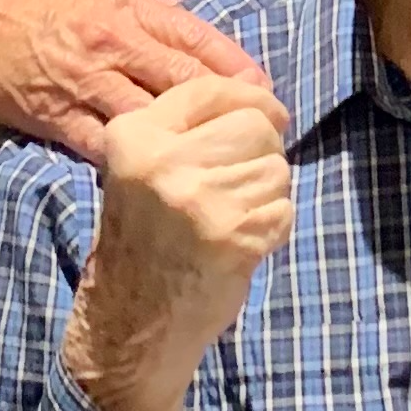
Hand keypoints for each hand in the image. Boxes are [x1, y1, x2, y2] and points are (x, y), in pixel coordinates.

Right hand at [0, 0, 269, 161]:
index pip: (199, 42)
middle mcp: (115, 43)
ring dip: (190, 147)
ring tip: (220, 171)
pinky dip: (136, 166)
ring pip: (154, 119)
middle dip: (230, 114)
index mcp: (131, 10)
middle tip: (262, 142)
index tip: (269, 100)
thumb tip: (201, 51)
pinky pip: (104, 146)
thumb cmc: (38, 4)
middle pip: (187, 83)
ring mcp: (85, 82)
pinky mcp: (55, 116)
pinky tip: (161, 185)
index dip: (240, 73)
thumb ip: (152, 22)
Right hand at [57, 71, 294, 410]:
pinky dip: (273, 228)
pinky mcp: (231, 235)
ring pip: (276, 169)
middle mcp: (163, 160)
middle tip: (238, 187)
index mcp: (134, 134)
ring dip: (268, 196)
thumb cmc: (143, 240)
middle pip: (256, 126)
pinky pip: (283, 210)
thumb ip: (191, 129)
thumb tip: (265, 99)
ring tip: (231, 220)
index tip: (269, 116)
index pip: (212, 88)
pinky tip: (238, 246)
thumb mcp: (144, 167)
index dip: (252, 99)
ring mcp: (198, 198)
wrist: (128, 322)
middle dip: (263, 153)